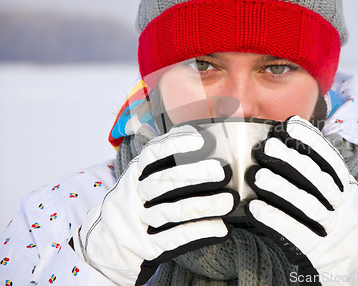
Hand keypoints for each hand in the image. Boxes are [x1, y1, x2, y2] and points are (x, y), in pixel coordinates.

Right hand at [72, 125, 238, 285]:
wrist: (106, 246)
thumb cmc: (136, 204)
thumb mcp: (141, 180)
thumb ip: (162, 162)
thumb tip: (193, 132)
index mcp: (134, 174)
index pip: (151, 154)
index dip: (174, 145)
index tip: (199, 140)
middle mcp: (133, 195)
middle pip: (164, 182)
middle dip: (195, 175)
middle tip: (222, 171)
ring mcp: (137, 222)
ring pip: (172, 211)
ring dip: (203, 205)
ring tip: (229, 201)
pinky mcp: (146, 248)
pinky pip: (174, 238)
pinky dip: (199, 232)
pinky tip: (221, 228)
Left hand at [245, 116, 357, 284]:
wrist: (355, 272)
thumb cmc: (335, 229)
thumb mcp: (336, 202)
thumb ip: (318, 180)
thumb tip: (286, 146)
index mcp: (348, 192)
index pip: (331, 162)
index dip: (311, 141)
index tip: (290, 125)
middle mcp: (347, 209)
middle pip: (318, 180)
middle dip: (292, 160)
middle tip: (267, 147)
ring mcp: (336, 232)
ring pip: (308, 205)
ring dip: (281, 188)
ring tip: (257, 175)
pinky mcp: (321, 255)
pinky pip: (296, 233)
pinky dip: (275, 218)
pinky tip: (255, 208)